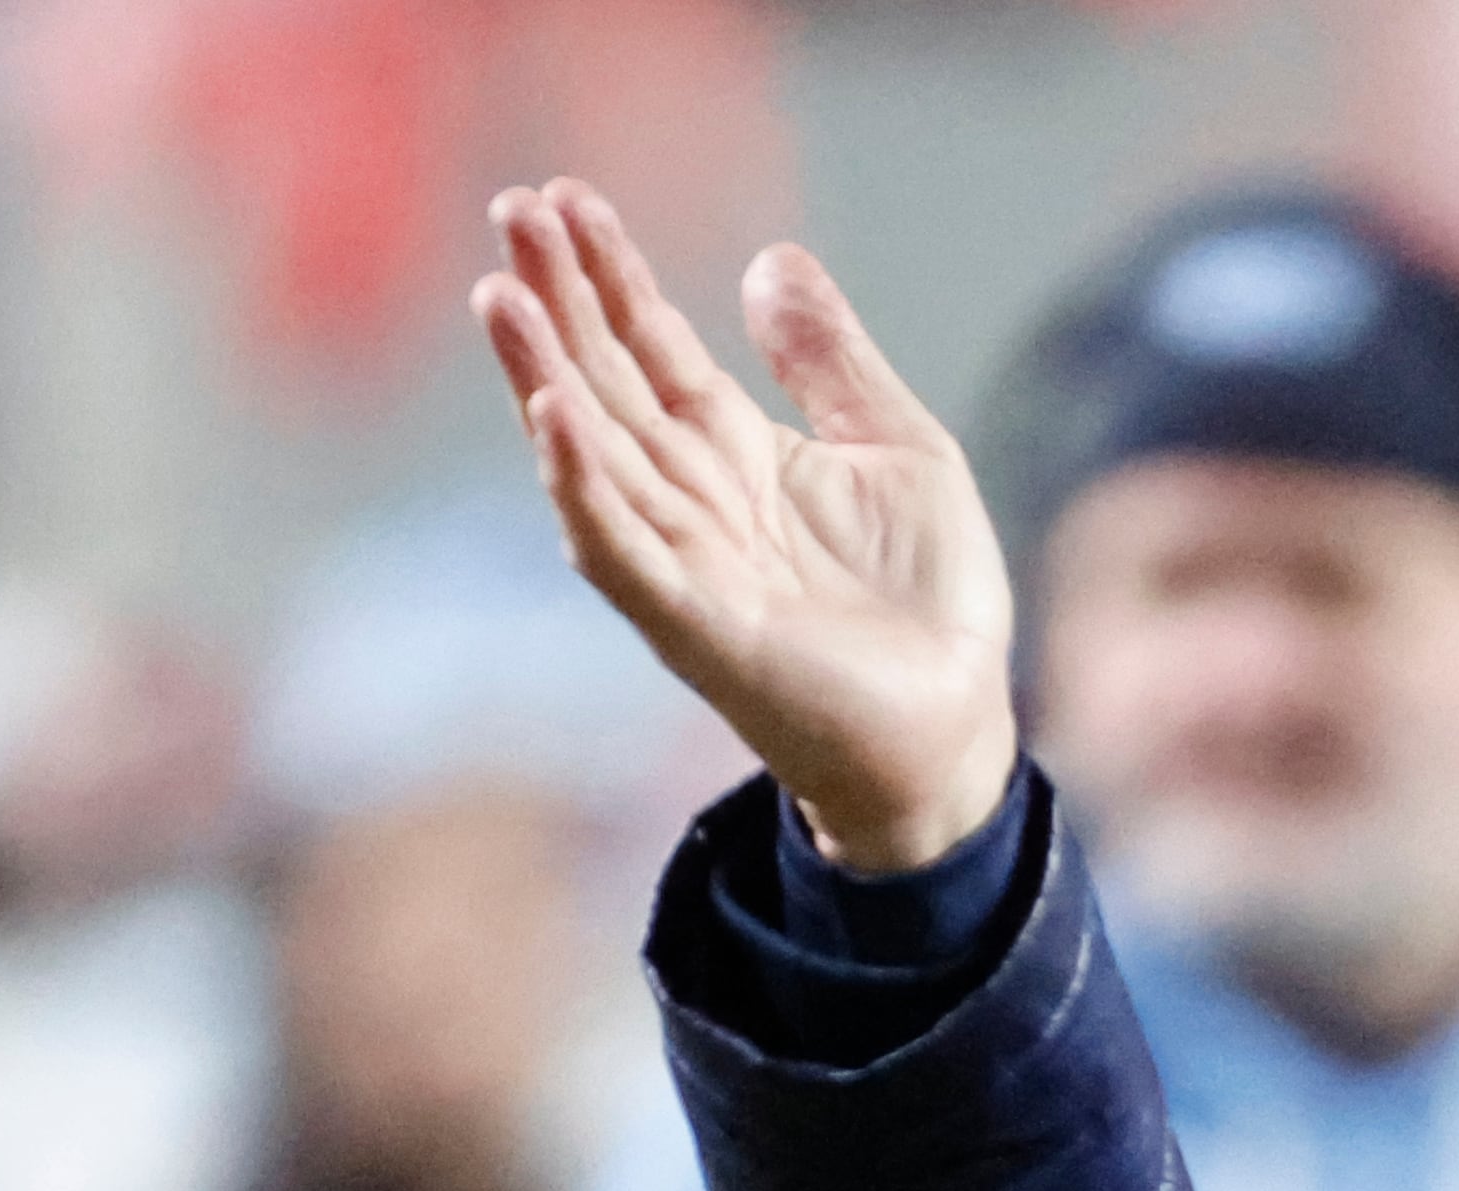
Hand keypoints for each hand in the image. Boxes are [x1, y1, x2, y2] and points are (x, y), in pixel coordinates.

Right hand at [474, 178, 1015, 871]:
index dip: (609, 274)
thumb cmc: (927, 602)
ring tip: (501, 296)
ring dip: (543, 376)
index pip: (654, 346)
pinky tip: (555, 419)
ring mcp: (687, 564)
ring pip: (594, 456)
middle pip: (608, 383)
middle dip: (559, 300)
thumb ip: (832, 362)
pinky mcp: (700, 626)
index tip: (561, 196)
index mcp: (738, 455)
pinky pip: (624, 551)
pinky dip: (585, 487)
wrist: (956, 725)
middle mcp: (694, 502)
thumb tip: (770, 260)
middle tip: (511, 208)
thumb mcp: (901, 448)